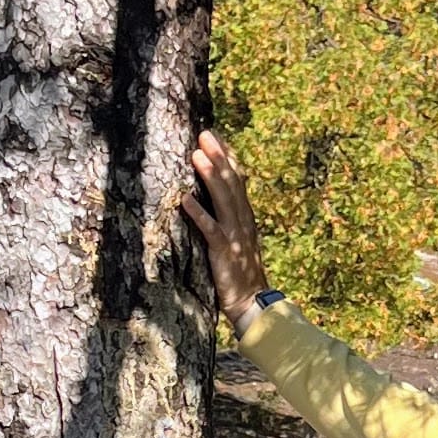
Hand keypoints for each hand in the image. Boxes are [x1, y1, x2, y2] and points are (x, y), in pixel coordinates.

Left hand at [180, 129, 270, 327]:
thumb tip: (215, 200)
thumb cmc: (240, 274)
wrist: (253, 303)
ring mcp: (235, 236)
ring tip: (197, 154)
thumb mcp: (238, 241)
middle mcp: (243, 221)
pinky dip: (198, 213)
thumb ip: (229, 220)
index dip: (228, 156)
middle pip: (232, 182)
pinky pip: (210, 229)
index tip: (215, 135)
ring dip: (210, 175)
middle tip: (205, 133)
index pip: (238, 180)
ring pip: (224, 199)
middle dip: (219, 156)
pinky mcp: (225, 252)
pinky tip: (184, 199)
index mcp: (245, 217)